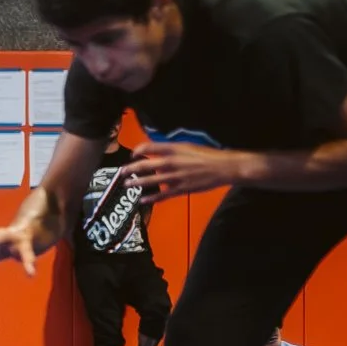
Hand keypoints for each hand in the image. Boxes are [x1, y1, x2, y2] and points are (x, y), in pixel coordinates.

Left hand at [125, 143, 242, 200]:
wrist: (224, 167)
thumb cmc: (207, 155)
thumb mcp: (188, 146)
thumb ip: (170, 149)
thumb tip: (155, 151)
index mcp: (173, 149)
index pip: (148, 147)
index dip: (137, 151)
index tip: (132, 154)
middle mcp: (171, 162)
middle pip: (145, 165)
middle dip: (130, 169)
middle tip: (122, 172)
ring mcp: (175, 177)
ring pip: (151, 180)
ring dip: (137, 182)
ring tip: (127, 184)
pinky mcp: (181, 189)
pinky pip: (163, 194)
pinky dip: (152, 198)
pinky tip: (143, 200)